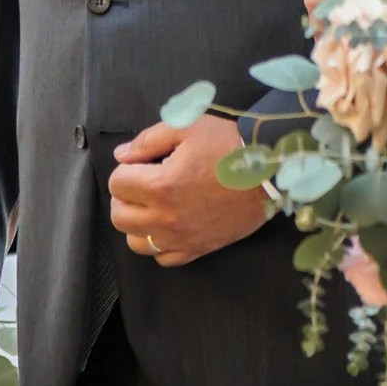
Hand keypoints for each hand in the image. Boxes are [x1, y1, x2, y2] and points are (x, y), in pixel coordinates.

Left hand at [107, 114, 272, 266]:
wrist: (270, 170)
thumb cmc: (229, 144)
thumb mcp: (187, 126)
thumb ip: (148, 140)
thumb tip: (122, 156)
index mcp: (161, 185)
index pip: (117, 183)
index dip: (127, 168)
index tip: (145, 162)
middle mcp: (167, 218)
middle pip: (119, 217)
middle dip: (125, 196)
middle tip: (143, 182)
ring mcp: (182, 238)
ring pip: (137, 242)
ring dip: (138, 223)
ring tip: (154, 205)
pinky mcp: (198, 250)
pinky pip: (164, 259)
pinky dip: (160, 244)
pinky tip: (171, 224)